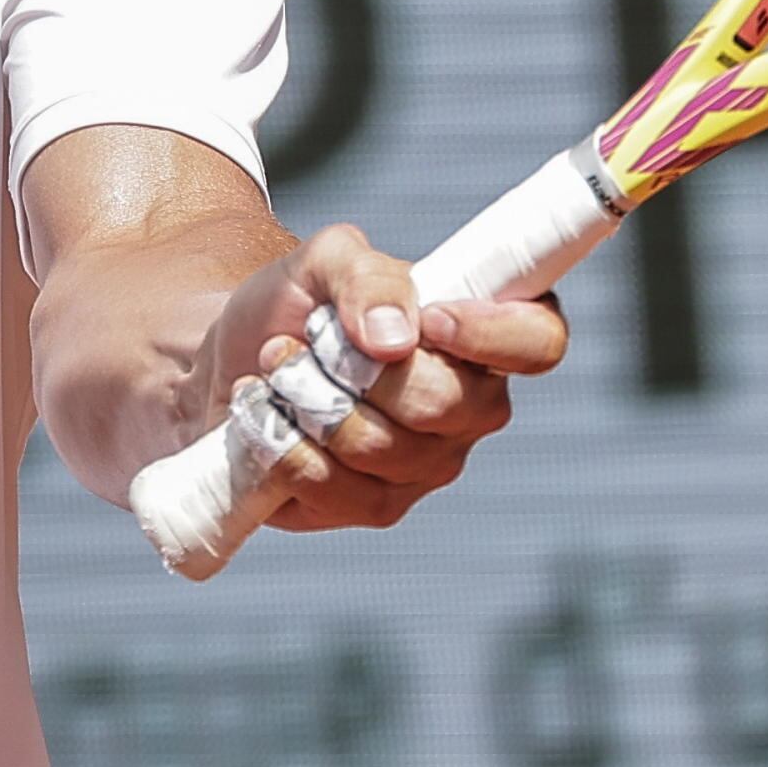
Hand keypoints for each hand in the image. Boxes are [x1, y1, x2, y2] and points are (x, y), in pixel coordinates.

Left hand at [203, 222, 569, 533]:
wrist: (229, 360)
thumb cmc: (293, 306)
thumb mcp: (323, 261)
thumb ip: (366, 276)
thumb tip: (392, 336)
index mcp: (483, 330)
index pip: (538, 341)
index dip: (494, 334)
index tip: (431, 319)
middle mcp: (472, 405)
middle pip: (447, 404)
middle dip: (360, 371)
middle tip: (308, 341)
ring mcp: (429, 462)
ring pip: (381, 447)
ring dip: (310, 401)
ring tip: (278, 370)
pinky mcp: (377, 505)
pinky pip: (335, 487)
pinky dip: (284, 446)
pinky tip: (267, 415)